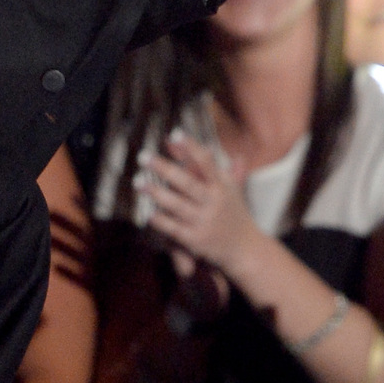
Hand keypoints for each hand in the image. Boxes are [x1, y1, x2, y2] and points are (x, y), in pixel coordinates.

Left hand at [135, 131, 255, 276]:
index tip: (175, 134)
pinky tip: (149, 213)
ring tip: (138, 181)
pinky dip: (162, 221)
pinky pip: (174, 229)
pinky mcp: (195, 240)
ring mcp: (204, 221)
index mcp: (222, 186)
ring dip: (156, 193)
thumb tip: (193, 145)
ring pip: (176, 205)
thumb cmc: (233, 211)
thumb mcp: (227, 185)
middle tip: (143, 156)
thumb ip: (207, 164)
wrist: (246, 248)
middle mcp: (213, 201)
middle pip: (186, 182)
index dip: (191, 147)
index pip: (206, 162)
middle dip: (164, 168)